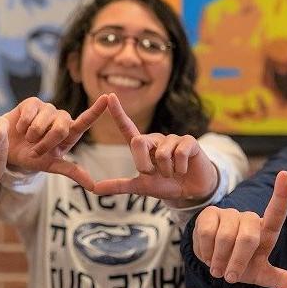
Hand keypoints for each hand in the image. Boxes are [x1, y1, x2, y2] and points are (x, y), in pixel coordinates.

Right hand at [3, 94, 108, 189]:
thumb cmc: (31, 156)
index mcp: (70, 133)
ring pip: (42, 123)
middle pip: (61, 129)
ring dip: (31, 136)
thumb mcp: (51, 166)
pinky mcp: (33, 102)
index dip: (96, 110)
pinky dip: (22, 126)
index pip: (85, 121)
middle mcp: (61, 118)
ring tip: (27, 138)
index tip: (106, 98)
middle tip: (35, 150)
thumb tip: (94, 187)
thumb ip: (72, 172)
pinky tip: (20, 128)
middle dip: (45, 144)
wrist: (6, 149)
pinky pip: (29, 114)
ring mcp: (47, 108)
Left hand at [93, 93, 218, 202]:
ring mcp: (173, 139)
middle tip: (155, 174)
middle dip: (144, 165)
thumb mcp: (142, 187)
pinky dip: (180, 168)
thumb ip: (119, 186)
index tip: (109, 96)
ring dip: (166, 171)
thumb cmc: (166, 184)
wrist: (192, 191)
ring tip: (173, 172)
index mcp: (143, 147)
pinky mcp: (189, 141)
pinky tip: (184, 169)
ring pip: (161, 154)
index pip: (127, 127)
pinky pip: (179, 154)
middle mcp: (156, 139)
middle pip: (139, 142)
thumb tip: (94, 189)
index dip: (118, 112)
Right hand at [192, 171, 286, 287]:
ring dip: (220, 260)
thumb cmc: (240, 265)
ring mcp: (229, 214)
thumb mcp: (261, 274)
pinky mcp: (209, 214)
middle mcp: (249, 218)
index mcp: (265, 230)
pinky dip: (207, 252)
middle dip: (238, 262)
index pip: (276, 211)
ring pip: (226, 238)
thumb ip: (282, 280)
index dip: (282, 194)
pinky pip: (208, 234)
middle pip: (248, 237)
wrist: (212, 262)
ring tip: (218, 268)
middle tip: (230, 277)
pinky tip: (207, 255)